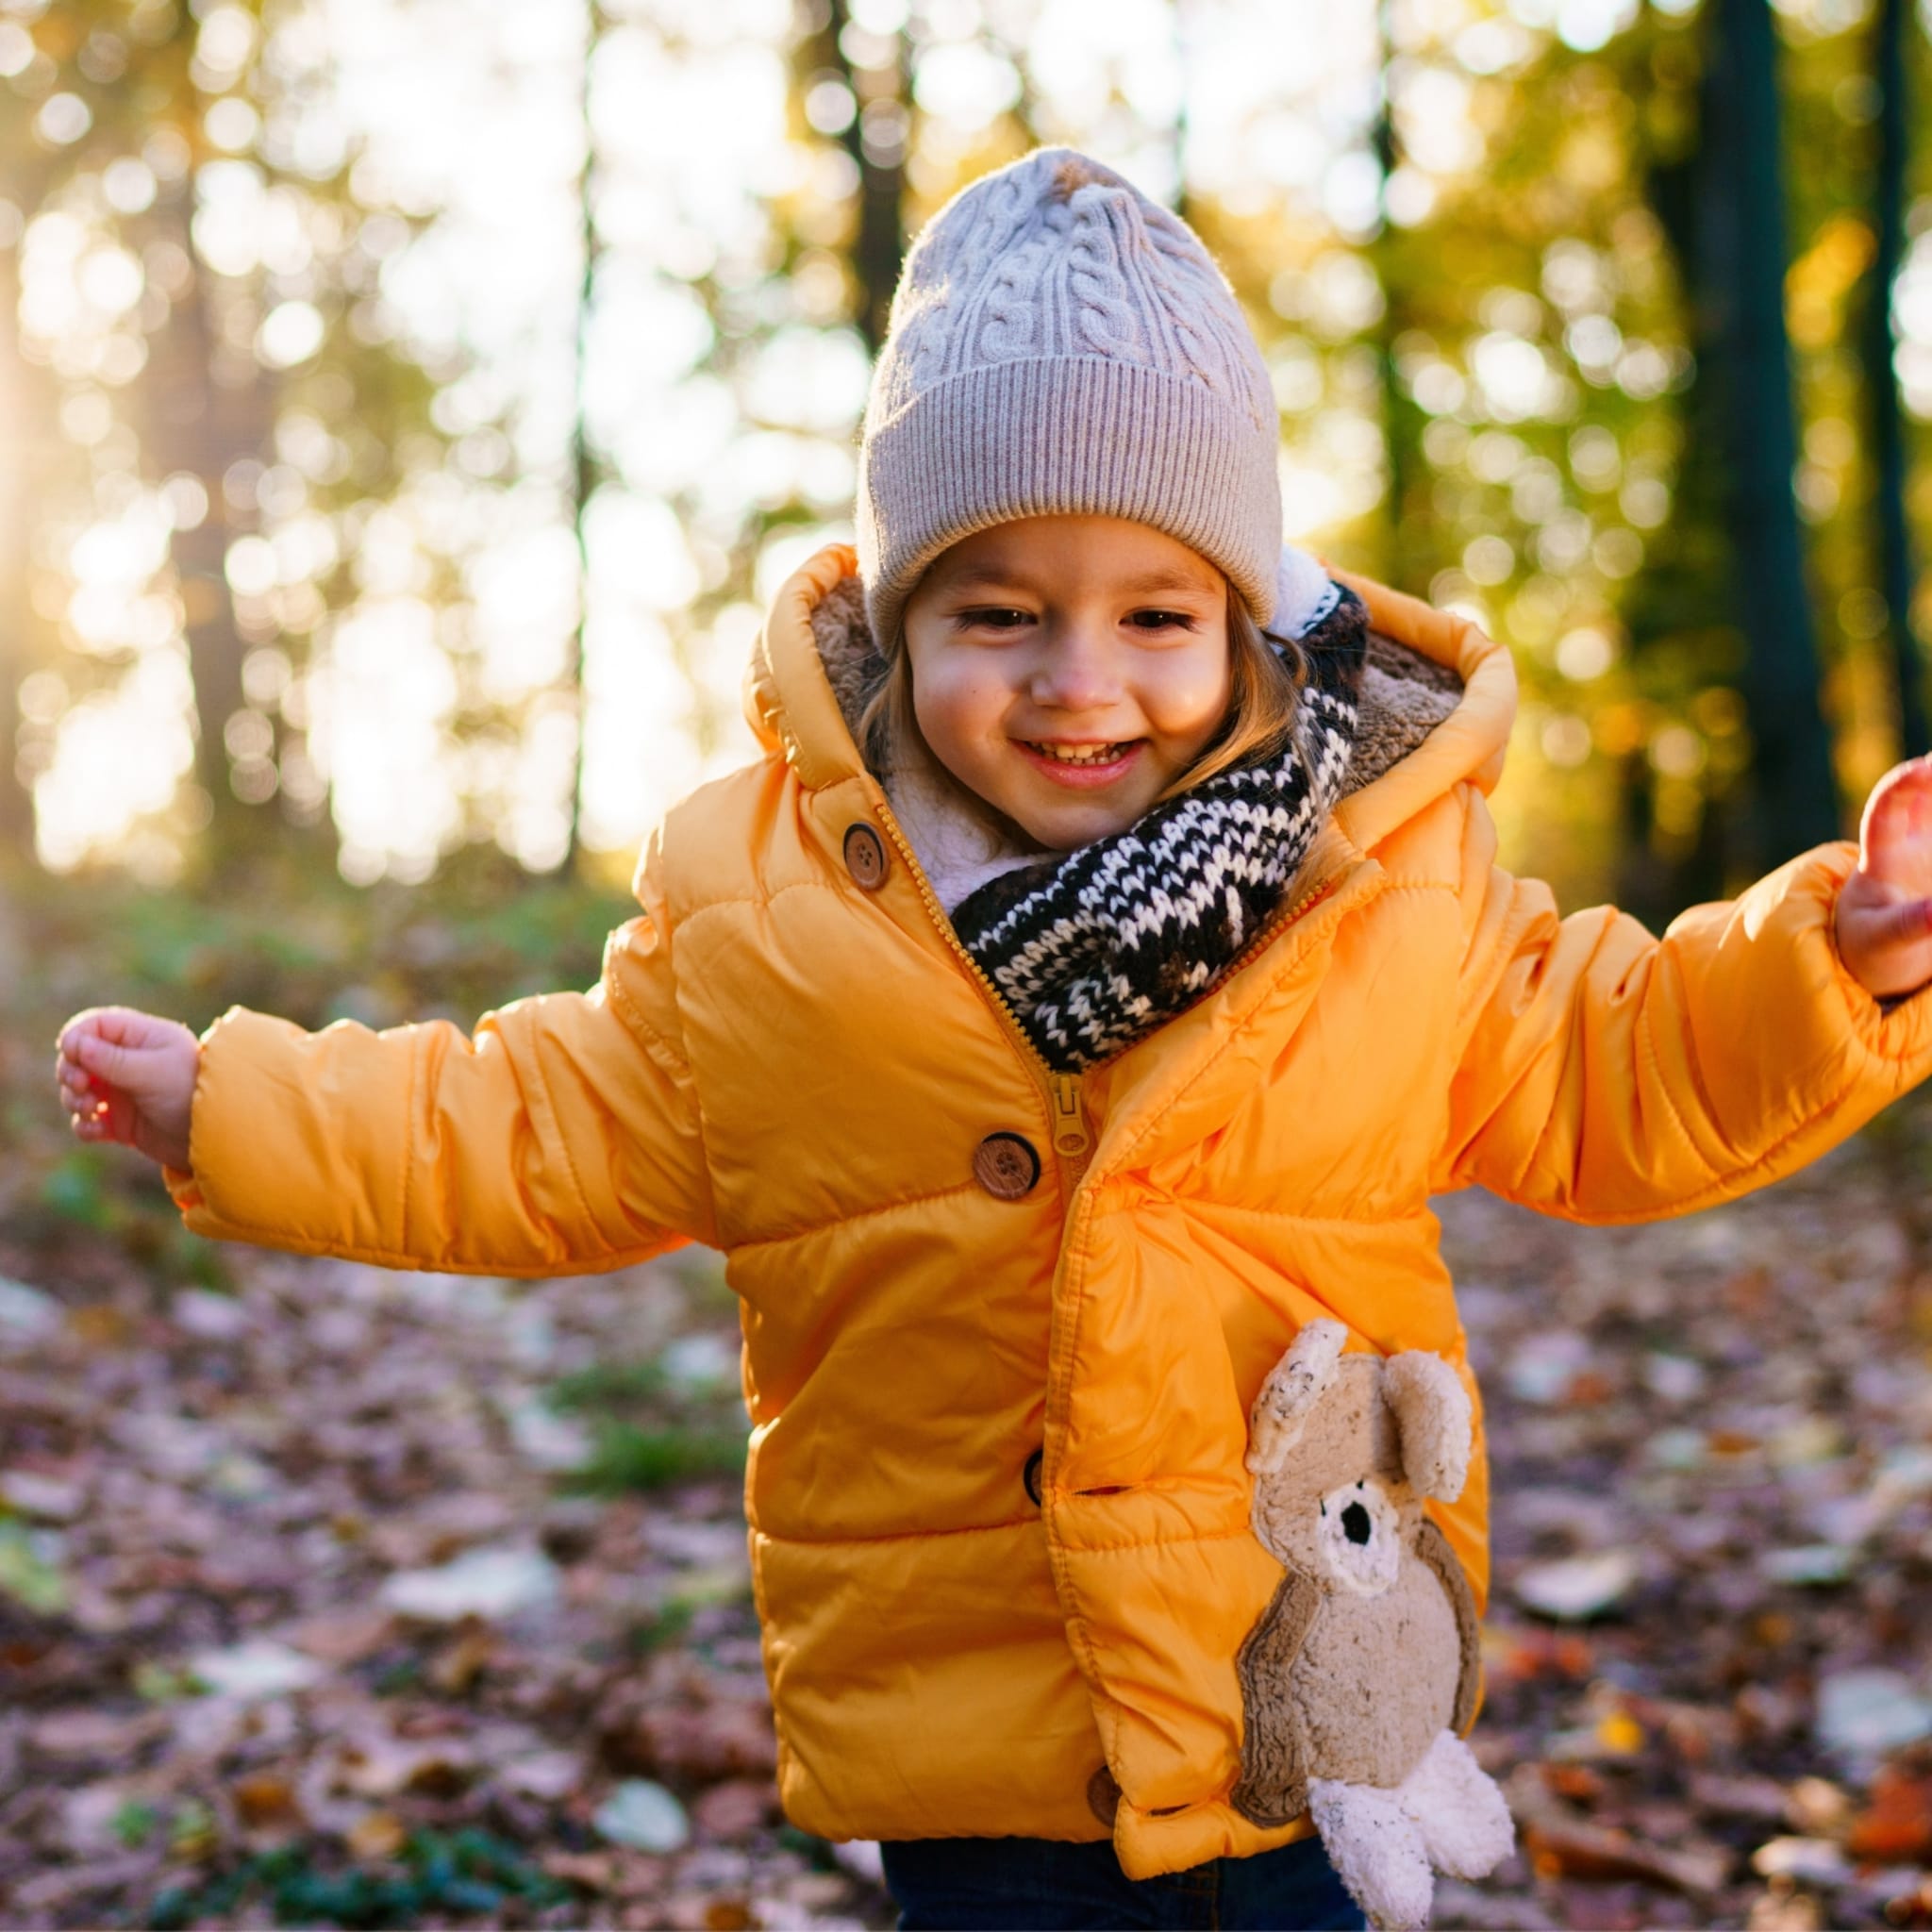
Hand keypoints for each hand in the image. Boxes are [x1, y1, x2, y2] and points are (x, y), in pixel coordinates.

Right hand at [56, 1007, 198, 1170]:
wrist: (217, 1136)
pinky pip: (88, 1122)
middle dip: (70, 1071)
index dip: (76, 1038)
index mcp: (142, 1037)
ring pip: (78, 1091)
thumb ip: (111, 1058)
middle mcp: (129, 1062)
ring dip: (74, 1099)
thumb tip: (74, 1043)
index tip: (73, 1055)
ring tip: (91, 1109)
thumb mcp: (152, 1071)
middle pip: (78, 1058)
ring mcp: (124, 1092)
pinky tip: (97, 1130)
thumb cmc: (192, 1093)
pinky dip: (85, 1126)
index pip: (93, 1026)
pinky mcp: (121, 1122)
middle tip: (81, 1086)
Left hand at [1838, 754, 1931, 998]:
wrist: (1878, 956)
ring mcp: (1929, 851)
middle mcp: (1907, 844)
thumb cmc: (1870, 944)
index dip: (1901, 784)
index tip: (1924, 766)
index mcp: (1880, 857)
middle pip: (1921, 795)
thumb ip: (1910, 924)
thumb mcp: (1882, 938)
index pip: (1884, 809)